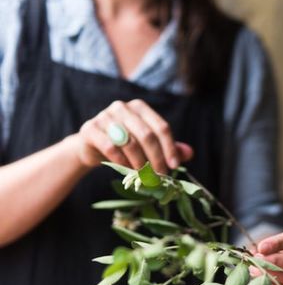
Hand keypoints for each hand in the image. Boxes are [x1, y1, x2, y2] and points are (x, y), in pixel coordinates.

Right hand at [73, 99, 193, 171]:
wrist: (90, 147)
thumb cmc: (124, 145)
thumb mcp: (147, 145)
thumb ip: (168, 147)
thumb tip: (190, 153)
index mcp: (140, 107)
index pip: (161, 127)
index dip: (170, 148)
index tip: (174, 166)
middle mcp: (122, 107)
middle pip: (147, 135)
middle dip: (156, 158)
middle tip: (160, 176)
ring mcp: (105, 116)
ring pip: (130, 143)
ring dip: (139, 163)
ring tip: (144, 176)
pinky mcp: (91, 129)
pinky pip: (111, 147)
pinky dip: (121, 162)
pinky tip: (126, 170)